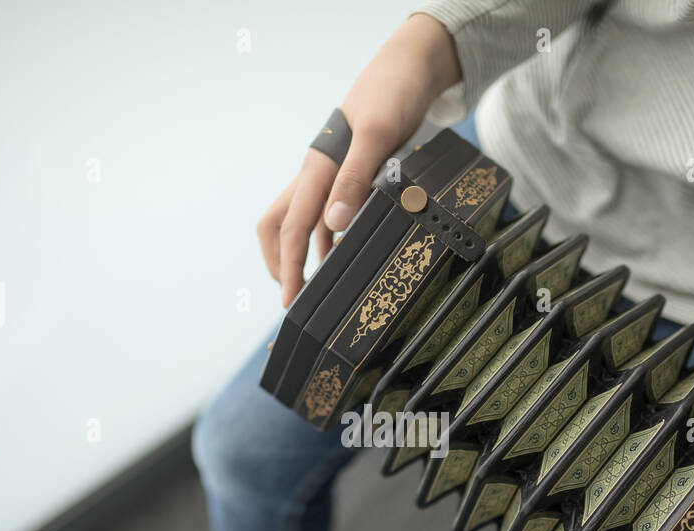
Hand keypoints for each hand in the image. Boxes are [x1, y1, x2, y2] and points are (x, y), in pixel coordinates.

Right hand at [257, 13, 460, 306]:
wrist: (411, 67)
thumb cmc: (392, 95)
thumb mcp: (378, 135)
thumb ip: (355, 178)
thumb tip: (334, 225)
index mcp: (317, 168)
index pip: (291, 227)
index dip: (288, 267)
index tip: (290, 300)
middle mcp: (318, 174)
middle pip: (281, 224)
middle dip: (282, 262)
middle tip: (295, 297)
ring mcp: (334, 174)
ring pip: (308, 222)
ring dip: (312, 254)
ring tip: (326, 288)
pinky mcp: (353, 173)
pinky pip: (335, 212)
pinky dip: (337, 237)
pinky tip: (352, 252)